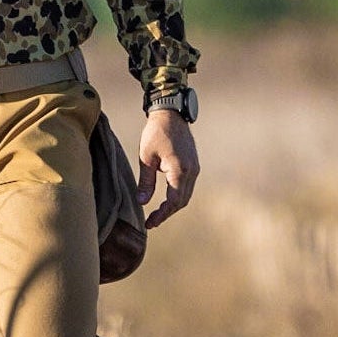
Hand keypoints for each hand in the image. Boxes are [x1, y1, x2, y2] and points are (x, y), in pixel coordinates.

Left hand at [137, 109, 199, 228]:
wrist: (171, 113)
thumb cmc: (155, 133)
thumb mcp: (146, 157)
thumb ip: (146, 181)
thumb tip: (142, 202)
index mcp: (179, 170)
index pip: (173, 201)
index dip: (161, 215)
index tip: (149, 224)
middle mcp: (191, 171)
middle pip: (181, 201)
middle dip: (167, 213)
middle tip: (151, 222)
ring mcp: (195, 167)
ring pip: (186, 195)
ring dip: (173, 206)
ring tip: (157, 214)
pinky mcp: (193, 164)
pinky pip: (187, 186)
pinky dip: (178, 196)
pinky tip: (166, 199)